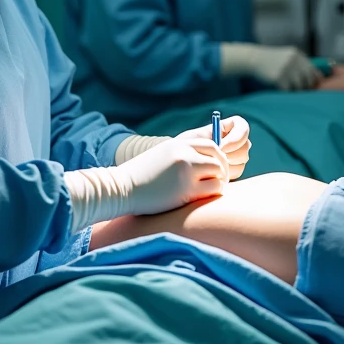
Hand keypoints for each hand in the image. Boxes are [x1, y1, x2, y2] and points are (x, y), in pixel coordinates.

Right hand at [66, 136, 229, 230]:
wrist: (121, 189)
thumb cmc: (139, 178)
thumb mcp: (160, 158)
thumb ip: (180, 157)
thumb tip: (202, 164)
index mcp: (178, 144)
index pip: (211, 145)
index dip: (218, 158)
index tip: (215, 170)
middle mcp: (184, 154)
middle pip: (218, 158)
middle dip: (222, 171)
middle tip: (218, 183)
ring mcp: (186, 170)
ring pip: (219, 173)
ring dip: (218, 183)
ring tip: (208, 192)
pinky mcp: (187, 189)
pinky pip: (214, 189)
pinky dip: (213, 194)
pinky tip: (202, 199)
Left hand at [175, 116, 250, 179]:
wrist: (181, 164)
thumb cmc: (185, 147)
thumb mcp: (194, 138)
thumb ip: (210, 138)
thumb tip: (222, 148)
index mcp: (226, 128)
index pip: (242, 127)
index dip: (237, 137)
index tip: (221, 146)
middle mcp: (235, 140)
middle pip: (245, 145)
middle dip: (231, 153)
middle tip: (214, 159)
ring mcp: (236, 155)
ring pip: (243, 158)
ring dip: (227, 163)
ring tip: (210, 165)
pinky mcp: (234, 169)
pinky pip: (238, 171)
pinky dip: (226, 172)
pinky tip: (213, 172)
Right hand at [249, 45, 319, 89]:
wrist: (253, 59)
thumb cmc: (271, 60)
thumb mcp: (287, 57)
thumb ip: (300, 64)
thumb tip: (318, 78)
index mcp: (297, 54)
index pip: (313, 71)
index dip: (313, 80)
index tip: (310, 86)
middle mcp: (294, 60)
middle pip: (308, 80)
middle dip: (304, 87)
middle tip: (298, 90)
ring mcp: (286, 68)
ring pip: (298, 86)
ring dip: (294, 90)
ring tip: (287, 88)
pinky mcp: (278, 77)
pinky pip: (287, 90)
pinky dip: (284, 91)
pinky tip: (279, 87)